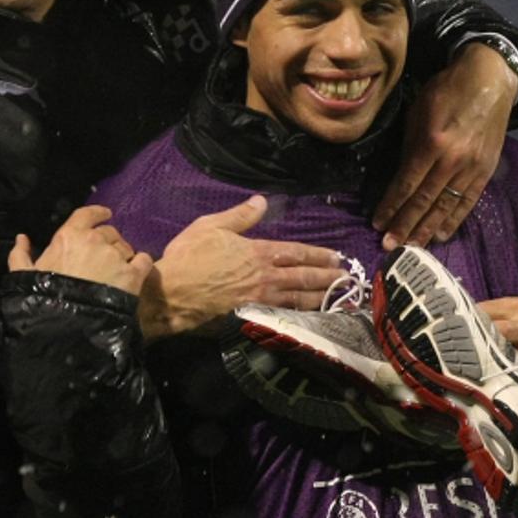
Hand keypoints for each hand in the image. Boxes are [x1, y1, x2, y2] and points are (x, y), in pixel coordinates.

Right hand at [8, 205, 152, 296]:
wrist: (67, 324)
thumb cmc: (44, 299)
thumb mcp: (24, 277)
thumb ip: (21, 255)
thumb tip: (21, 238)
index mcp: (69, 236)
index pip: (86, 214)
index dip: (97, 213)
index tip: (105, 214)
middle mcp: (95, 240)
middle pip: (110, 232)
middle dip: (109, 240)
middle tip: (106, 255)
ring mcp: (115, 256)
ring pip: (126, 247)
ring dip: (123, 255)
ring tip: (117, 269)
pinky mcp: (132, 274)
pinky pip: (143, 260)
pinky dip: (141, 263)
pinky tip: (137, 271)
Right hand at [139, 195, 344, 339]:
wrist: (172, 294)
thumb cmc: (188, 258)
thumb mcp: (210, 226)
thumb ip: (239, 215)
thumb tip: (262, 200)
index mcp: (259, 252)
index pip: (297, 252)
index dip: (319, 254)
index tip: (336, 257)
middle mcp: (266, 276)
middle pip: (305, 276)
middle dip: (328, 276)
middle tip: (345, 278)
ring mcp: (261, 299)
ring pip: (300, 299)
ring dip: (321, 296)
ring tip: (337, 296)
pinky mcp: (253, 318)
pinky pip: (285, 316)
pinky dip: (303, 316)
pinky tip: (312, 316)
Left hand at [372, 42, 517, 247]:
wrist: (489, 79)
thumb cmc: (446, 91)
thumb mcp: (418, 112)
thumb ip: (409, 148)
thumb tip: (400, 179)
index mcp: (432, 143)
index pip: (407, 184)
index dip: (391, 206)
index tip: (377, 223)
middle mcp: (453, 160)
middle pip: (425, 201)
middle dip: (405, 225)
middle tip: (389, 246)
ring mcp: (472, 168)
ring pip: (446, 207)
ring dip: (426, 230)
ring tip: (411, 247)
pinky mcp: (486, 171)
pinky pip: (467, 202)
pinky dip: (453, 221)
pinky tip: (440, 235)